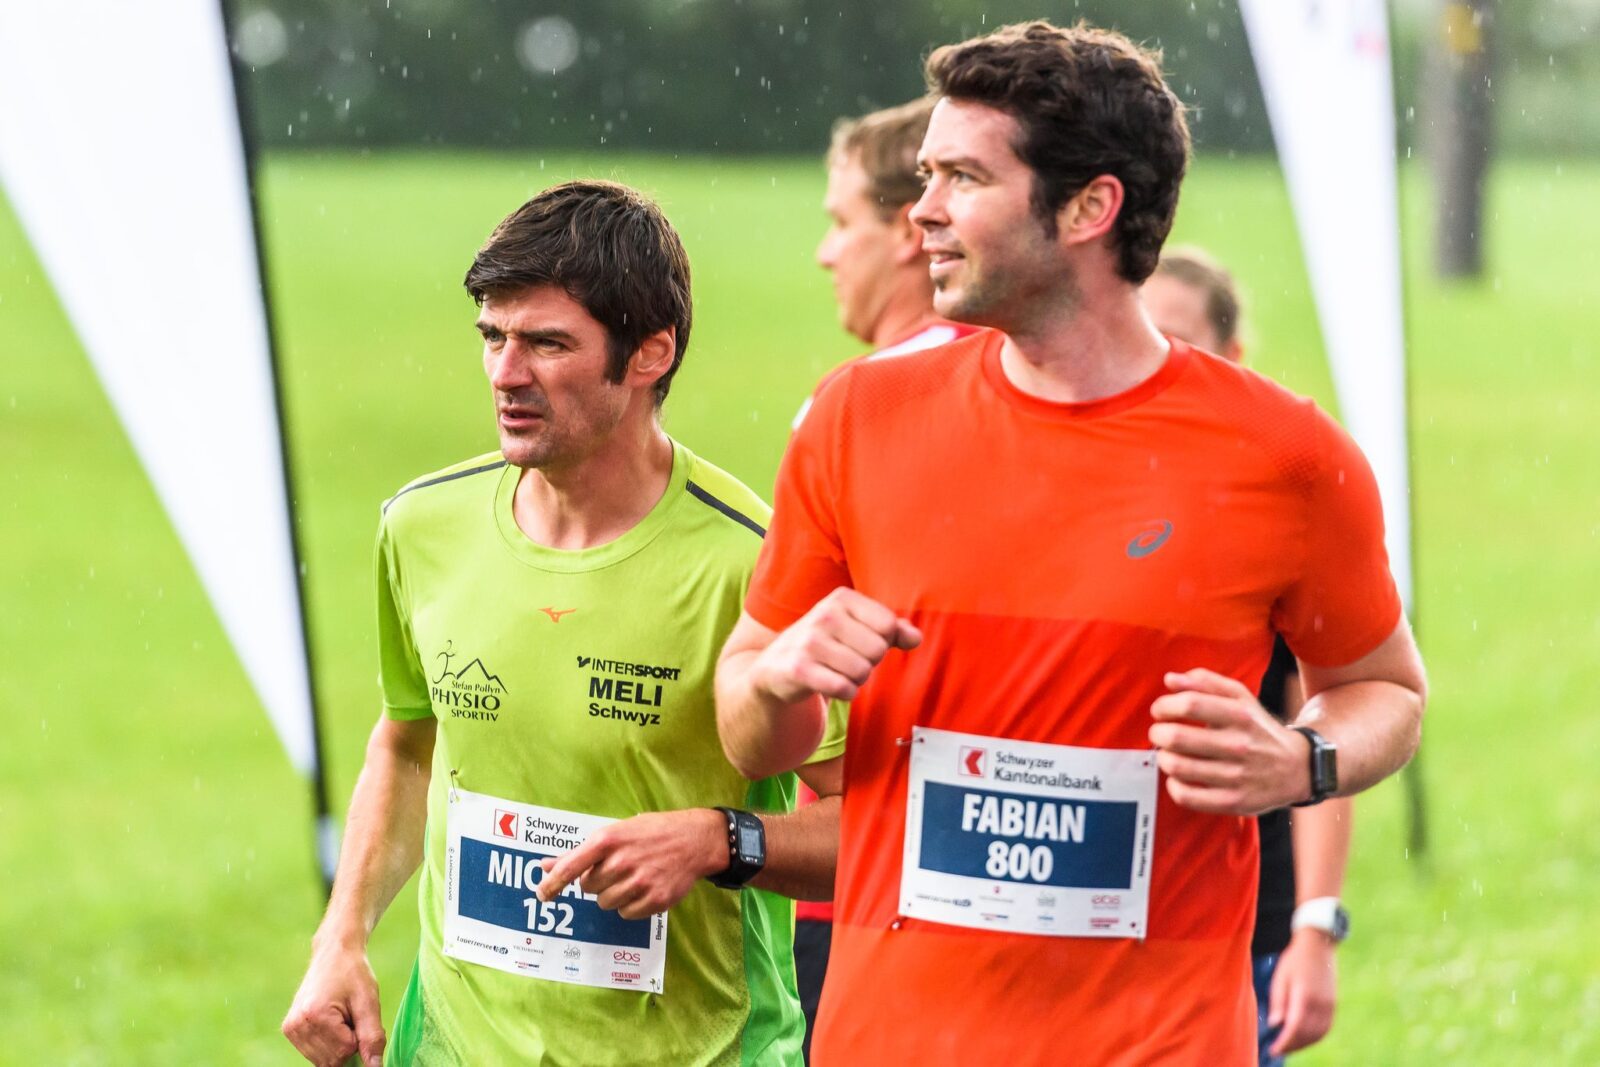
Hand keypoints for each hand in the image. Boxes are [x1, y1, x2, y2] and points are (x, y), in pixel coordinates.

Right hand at [282, 942, 385, 1066]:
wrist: (334, 953)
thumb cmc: (354, 974)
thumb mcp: (369, 1003)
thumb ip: (372, 1037)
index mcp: (315, 1015)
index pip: (345, 1052)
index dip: (359, 1038)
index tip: (358, 1016)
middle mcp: (297, 1024)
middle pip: (332, 1060)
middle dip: (348, 1044)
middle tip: (350, 1017)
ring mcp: (291, 1029)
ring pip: (322, 1061)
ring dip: (338, 1046)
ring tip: (340, 1017)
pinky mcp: (290, 1030)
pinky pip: (314, 1054)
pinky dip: (328, 1045)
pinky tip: (330, 1022)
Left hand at [536, 808, 726, 919]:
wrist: (694, 839)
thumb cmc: (650, 832)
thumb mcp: (615, 833)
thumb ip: (579, 853)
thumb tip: (544, 866)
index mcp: (608, 840)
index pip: (570, 867)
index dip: (552, 884)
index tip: (541, 895)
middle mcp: (622, 861)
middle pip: (588, 888)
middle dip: (597, 882)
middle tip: (616, 868)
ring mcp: (640, 882)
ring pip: (606, 903)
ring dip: (613, 895)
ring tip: (632, 877)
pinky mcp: (656, 899)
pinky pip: (627, 914)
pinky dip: (631, 905)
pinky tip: (644, 888)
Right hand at [751, 587, 920, 702]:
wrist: (775, 667)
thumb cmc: (826, 646)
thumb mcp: (857, 629)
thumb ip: (892, 630)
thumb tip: (916, 638)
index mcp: (842, 598)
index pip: (889, 625)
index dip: (881, 643)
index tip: (861, 643)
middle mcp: (824, 614)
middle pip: (877, 650)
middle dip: (867, 663)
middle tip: (845, 661)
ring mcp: (808, 641)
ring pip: (862, 672)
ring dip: (855, 680)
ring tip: (835, 672)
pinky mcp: (798, 668)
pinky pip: (844, 688)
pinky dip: (844, 693)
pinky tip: (828, 685)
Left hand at [1147, 668, 1308, 814]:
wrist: (1297, 768)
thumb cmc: (1258, 729)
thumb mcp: (1240, 698)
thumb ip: (1205, 683)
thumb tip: (1169, 679)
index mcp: (1240, 715)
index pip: (1190, 704)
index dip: (1164, 706)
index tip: (1160, 711)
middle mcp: (1239, 745)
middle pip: (1178, 737)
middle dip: (1158, 733)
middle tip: (1159, 733)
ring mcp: (1237, 776)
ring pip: (1178, 767)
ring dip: (1163, 759)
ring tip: (1168, 754)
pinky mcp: (1234, 802)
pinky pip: (1188, 796)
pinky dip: (1173, 786)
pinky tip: (1178, 778)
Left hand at [1268, 929, 1337, 1054]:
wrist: (1319, 945)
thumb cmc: (1294, 960)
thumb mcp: (1280, 977)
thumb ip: (1278, 1002)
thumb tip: (1275, 1025)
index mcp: (1304, 995)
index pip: (1295, 1027)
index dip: (1285, 1042)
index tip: (1273, 1050)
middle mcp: (1320, 1003)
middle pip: (1307, 1034)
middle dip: (1292, 1045)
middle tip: (1278, 1049)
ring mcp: (1330, 1005)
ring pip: (1318, 1034)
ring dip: (1304, 1044)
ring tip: (1289, 1046)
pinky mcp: (1333, 1004)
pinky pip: (1326, 1028)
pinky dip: (1315, 1037)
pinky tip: (1303, 1038)